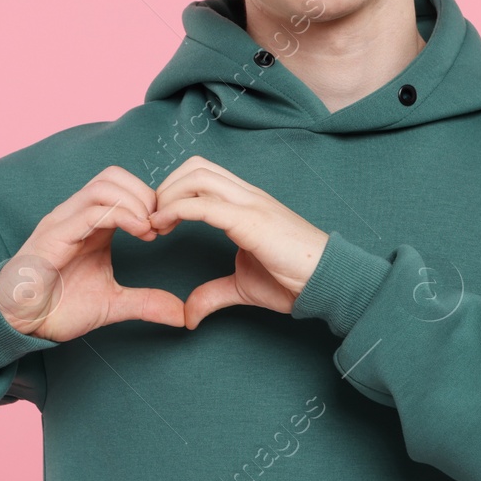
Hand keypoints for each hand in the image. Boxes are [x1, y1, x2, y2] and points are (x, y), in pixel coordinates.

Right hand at [0, 166, 185, 341]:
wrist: (20, 324)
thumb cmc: (58, 308)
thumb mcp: (113, 304)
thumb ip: (146, 302)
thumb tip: (181, 315)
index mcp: (91, 224)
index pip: (122, 186)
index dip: (149, 200)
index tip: (164, 229)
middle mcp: (76, 215)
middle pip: (114, 176)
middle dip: (144, 194)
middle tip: (159, 225)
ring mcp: (63, 221)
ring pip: (104, 185)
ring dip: (135, 201)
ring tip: (149, 229)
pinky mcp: (54, 235)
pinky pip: (90, 210)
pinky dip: (121, 215)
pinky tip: (139, 232)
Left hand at [149, 155, 328, 328]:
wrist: (328, 282)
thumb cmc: (293, 280)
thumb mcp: (243, 286)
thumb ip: (213, 293)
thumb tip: (188, 314)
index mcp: (246, 202)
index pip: (203, 174)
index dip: (174, 190)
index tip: (159, 221)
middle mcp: (247, 195)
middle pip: (195, 166)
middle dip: (166, 187)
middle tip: (152, 220)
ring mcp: (250, 203)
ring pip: (197, 176)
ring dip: (168, 195)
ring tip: (156, 224)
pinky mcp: (251, 220)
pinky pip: (204, 204)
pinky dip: (176, 210)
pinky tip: (163, 226)